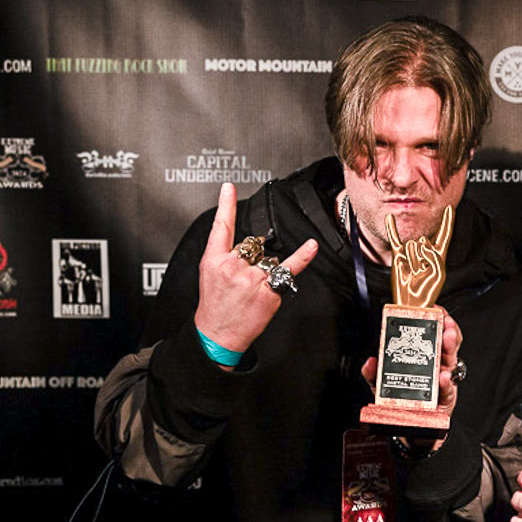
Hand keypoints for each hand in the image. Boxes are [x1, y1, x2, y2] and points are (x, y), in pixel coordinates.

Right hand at [193, 183, 317, 356]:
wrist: (218, 335)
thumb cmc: (216, 306)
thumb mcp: (209, 275)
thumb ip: (225, 256)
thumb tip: (248, 246)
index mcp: (213, 260)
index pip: (220, 227)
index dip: (225, 204)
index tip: (229, 186)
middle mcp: (232, 266)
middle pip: (252, 246)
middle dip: (252, 260)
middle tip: (242, 283)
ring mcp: (251, 278)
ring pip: (268, 259)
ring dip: (265, 272)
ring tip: (251, 293)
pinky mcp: (267, 290)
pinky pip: (288, 269)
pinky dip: (302, 257)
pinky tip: (311, 246)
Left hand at [361, 308, 462, 414]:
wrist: (407, 427)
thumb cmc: (399, 402)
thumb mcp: (381, 385)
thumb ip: (374, 374)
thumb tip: (369, 362)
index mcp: (424, 358)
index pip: (432, 334)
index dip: (436, 320)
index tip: (435, 308)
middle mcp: (436, 366)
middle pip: (446, 343)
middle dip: (448, 330)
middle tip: (445, 323)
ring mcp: (443, 381)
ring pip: (451, 361)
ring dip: (450, 347)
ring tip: (447, 339)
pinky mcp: (445, 399)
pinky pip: (448, 390)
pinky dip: (446, 383)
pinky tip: (443, 377)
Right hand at [386, 205, 452, 306]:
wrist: (411, 303)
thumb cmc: (427, 291)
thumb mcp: (439, 275)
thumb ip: (434, 257)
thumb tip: (421, 244)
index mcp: (439, 255)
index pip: (444, 234)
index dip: (447, 221)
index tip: (449, 208)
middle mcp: (425, 251)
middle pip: (425, 241)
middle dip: (423, 256)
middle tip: (422, 272)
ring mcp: (411, 252)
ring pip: (413, 245)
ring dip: (413, 260)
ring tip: (413, 271)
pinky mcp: (398, 255)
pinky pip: (395, 239)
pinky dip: (392, 228)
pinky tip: (390, 218)